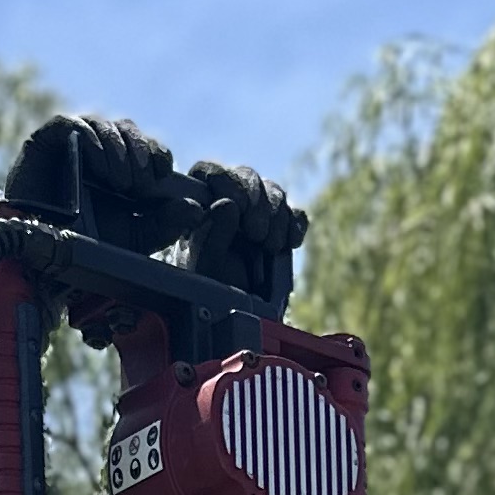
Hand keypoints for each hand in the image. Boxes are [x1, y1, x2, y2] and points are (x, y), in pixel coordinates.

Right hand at [4, 111, 187, 254]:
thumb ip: (165, 225)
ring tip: (121, 182)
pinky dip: (92, 141)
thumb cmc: (86, 247)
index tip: (162, 173)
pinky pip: (73, 125)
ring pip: (104, 126)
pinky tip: (101, 168)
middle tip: (140, 183)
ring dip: (119, 150)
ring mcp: (72, 143)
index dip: (157, 154)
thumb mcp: (135, 239)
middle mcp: (99, 152)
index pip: (146, 147)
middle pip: (128, 130)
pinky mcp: (47, 139)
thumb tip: (197, 210)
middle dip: (139, 152)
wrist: (41, 256)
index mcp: (121, 170)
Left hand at [179, 159, 306, 311]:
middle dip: (257, 201)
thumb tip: (228, 204)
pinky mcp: (280, 230)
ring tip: (270, 246)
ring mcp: (256, 215)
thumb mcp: (202, 268)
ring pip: (273, 192)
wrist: (234, 321)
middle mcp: (227, 202)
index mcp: (199, 205)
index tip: (237, 206)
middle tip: (256, 235)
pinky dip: (295, 225)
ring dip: (276, 216)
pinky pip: (294, 214)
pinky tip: (290, 243)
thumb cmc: (206, 296)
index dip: (226, 182)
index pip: (210, 173)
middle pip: (246, 177)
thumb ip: (212, 235)